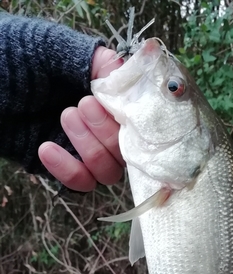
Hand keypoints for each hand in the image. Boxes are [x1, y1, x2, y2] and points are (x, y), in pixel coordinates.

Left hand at [38, 47, 123, 191]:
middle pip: (125, 153)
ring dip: (91, 151)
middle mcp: (99, 127)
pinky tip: (46, 148)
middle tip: (80, 105)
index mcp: (104, 98)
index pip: (135, 122)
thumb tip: (125, 75)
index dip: (128, 119)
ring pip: (108, 173)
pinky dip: (68, 171)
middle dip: (107, 132)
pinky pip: (79, 184)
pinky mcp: (62, 167)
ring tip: (64, 117)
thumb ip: (93, 61)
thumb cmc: (14, 58)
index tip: (107, 102)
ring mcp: (81, 149)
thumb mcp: (53, 48)